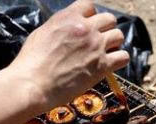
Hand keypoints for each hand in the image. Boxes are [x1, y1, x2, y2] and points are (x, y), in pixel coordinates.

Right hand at [6, 0, 128, 109]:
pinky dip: (120, 59)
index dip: (91, 16)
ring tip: (106, 52)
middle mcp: (86, 28)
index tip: (88, 25)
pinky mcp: (102, 65)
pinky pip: (123, 57)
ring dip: (114, 43)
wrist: (33, 84)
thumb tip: (69, 28)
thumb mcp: (42, 33)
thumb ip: (61, 26)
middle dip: (105, 28)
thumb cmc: (31, 62)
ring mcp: (96, 46)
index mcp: (69, 17)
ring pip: (119, 36)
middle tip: (99, 40)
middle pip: (109, 19)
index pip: (90, 5)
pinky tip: (112, 64)